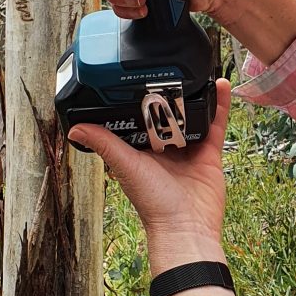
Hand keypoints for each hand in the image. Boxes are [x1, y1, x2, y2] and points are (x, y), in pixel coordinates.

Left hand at [67, 79, 233, 282]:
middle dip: (170, 94)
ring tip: (196, 71)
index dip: (140, 100)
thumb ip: (106, 144)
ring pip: (193, 115)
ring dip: (196, 95)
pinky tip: (220, 86)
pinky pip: (216, 124)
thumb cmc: (154, 203)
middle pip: (168, 114)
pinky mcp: (210, 153)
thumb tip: (74, 129)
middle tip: (170, 69)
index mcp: (143, 150)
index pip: (140, 119)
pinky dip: (220, 106)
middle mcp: (165, 148)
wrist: (187, 226)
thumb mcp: (126, 166)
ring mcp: (189, 149)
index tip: (139, 78)